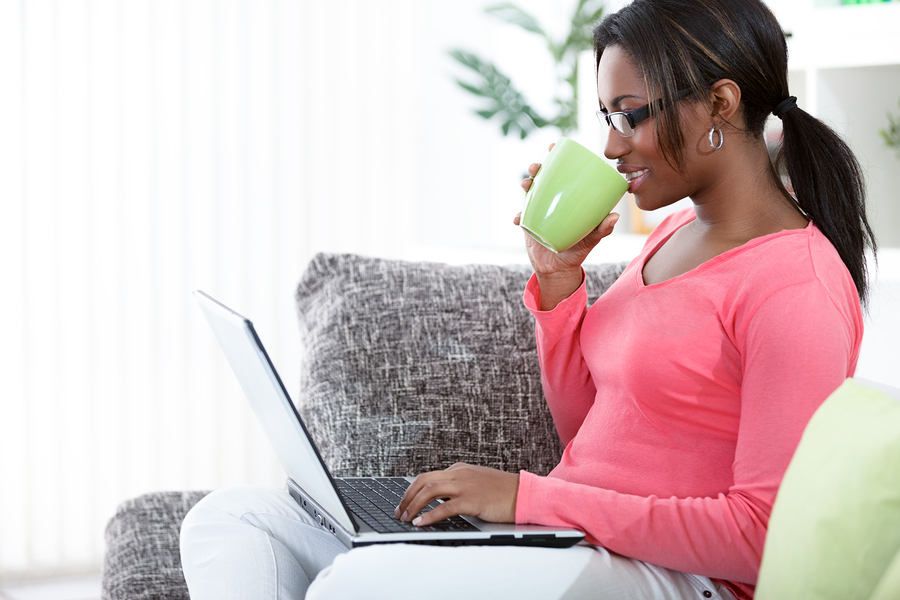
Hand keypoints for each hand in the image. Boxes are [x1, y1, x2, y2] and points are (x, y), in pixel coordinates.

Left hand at [394, 463, 519, 526]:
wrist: (524, 494)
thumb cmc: (502, 492)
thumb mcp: (475, 484)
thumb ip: (457, 489)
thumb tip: (439, 502)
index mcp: (459, 469)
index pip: (427, 477)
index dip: (411, 491)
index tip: (404, 504)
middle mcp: (459, 474)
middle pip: (423, 480)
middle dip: (407, 496)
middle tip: (399, 512)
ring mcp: (465, 485)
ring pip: (429, 490)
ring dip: (413, 505)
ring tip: (406, 518)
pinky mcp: (472, 500)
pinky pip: (445, 507)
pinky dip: (429, 515)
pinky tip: (421, 522)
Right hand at [516, 143, 619, 309]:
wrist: (558, 269)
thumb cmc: (577, 251)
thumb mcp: (591, 240)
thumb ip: (602, 229)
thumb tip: (615, 216)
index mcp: (569, 198)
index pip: (564, 173)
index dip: (558, 157)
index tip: (555, 146)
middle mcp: (554, 200)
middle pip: (544, 177)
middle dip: (537, 167)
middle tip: (536, 166)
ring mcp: (540, 209)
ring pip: (530, 190)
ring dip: (526, 184)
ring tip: (526, 184)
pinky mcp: (529, 222)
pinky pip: (522, 214)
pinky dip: (520, 215)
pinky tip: (519, 219)